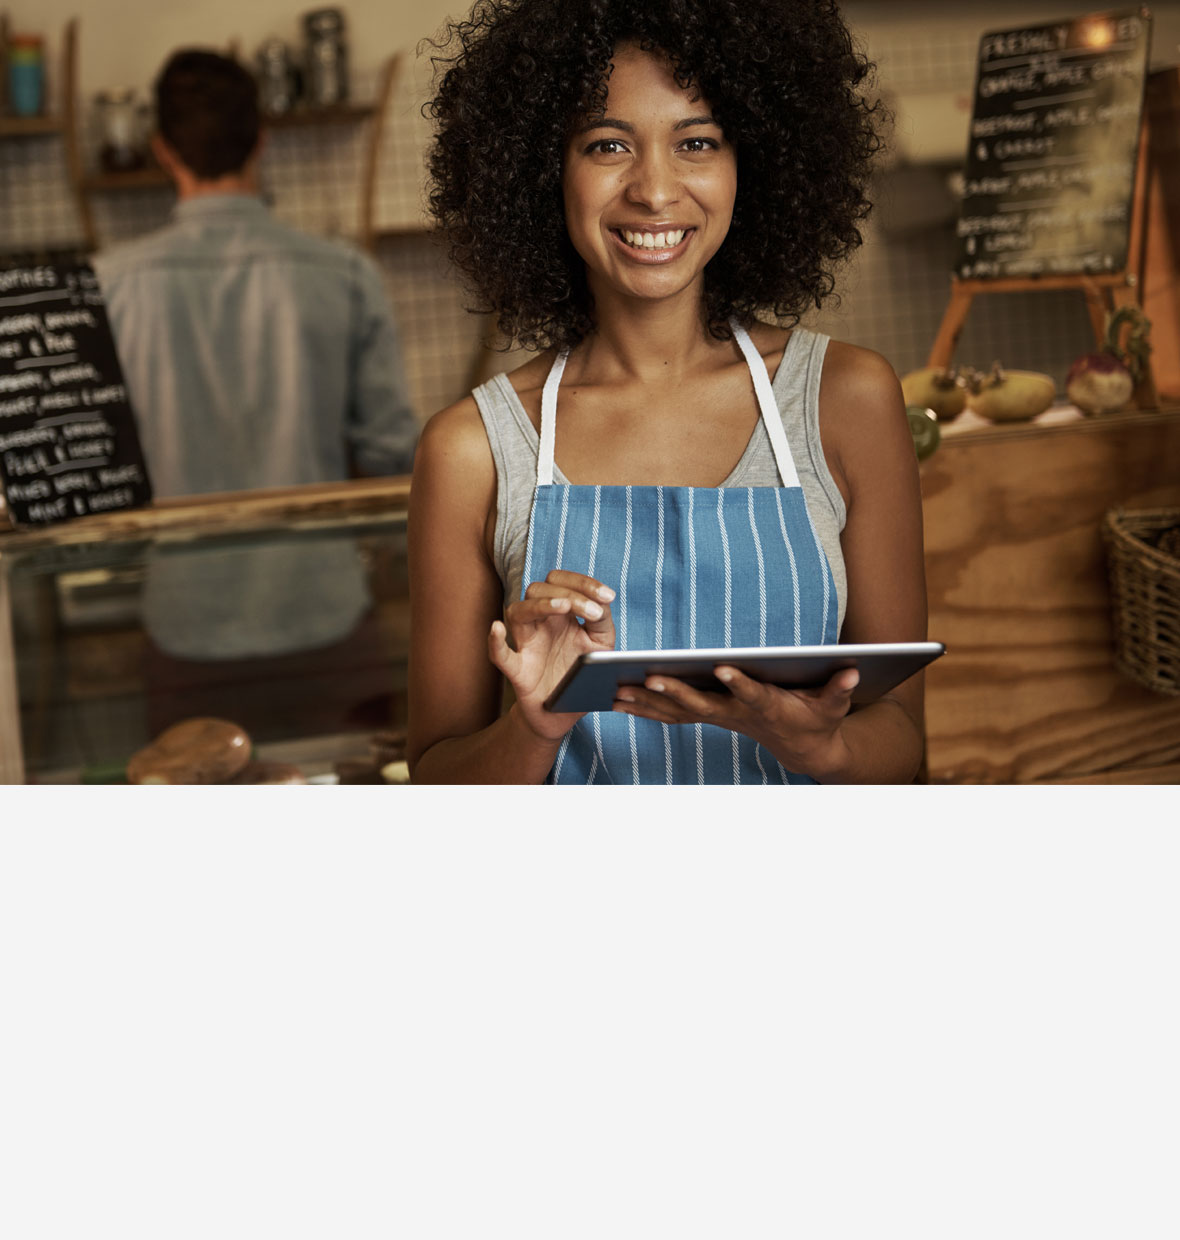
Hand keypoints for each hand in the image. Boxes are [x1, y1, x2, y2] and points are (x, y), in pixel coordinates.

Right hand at [489, 570, 616, 740]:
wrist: (565, 714)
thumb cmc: (581, 674)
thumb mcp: (602, 644)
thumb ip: (602, 621)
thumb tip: (601, 603)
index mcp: (559, 613)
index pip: (561, 582)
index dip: (583, 582)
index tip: (607, 595)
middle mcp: (539, 623)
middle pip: (539, 589)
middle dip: (569, 592)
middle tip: (594, 612)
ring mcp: (526, 645)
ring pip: (518, 611)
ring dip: (541, 604)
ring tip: (564, 606)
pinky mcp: (518, 671)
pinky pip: (499, 654)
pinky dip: (495, 642)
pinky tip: (497, 629)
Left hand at [613, 664, 859, 779]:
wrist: (804, 747)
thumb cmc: (819, 718)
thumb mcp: (834, 704)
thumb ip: (840, 688)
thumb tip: (854, 671)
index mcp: (769, 707)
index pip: (752, 693)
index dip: (738, 682)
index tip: (723, 668)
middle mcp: (739, 714)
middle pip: (703, 704)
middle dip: (675, 693)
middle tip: (647, 679)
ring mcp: (721, 717)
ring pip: (679, 711)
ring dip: (648, 703)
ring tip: (616, 691)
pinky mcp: (710, 716)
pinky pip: (672, 714)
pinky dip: (646, 707)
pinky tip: (618, 699)